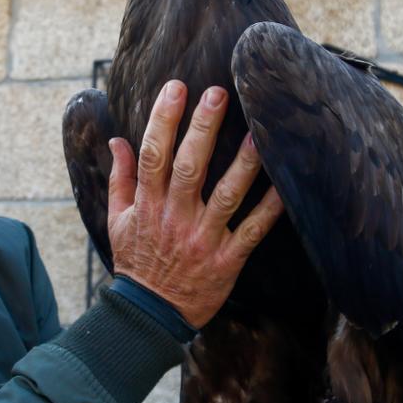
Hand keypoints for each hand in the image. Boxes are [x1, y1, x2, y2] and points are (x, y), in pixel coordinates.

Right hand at [107, 80, 283, 327]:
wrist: (149, 314)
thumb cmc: (136, 262)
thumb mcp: (117, 220)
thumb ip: (120, 179)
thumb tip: (117, 140)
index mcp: (147, 205)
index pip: (153, 155)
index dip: (163, 120)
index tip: (176, 88)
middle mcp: (175, 218)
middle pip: (190, 167)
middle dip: (203, 129)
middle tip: (218, 94)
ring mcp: (202, 238)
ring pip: (226, 195)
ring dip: (244, 164)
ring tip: (260, 133)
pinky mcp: (226, 259)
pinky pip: (251, 230)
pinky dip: (269, 209)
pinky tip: (284, 185)